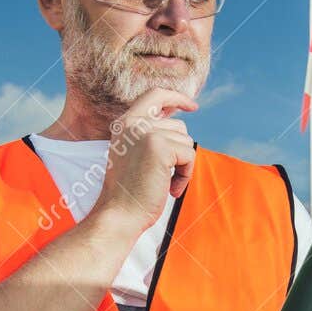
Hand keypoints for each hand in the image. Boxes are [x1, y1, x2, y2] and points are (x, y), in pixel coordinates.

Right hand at [92, 87, 198, 231]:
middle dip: (179, 152)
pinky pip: (190, 155)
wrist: (119, 215)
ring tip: (162, 183)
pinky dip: (185, 175)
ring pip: (186, 141)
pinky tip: (169, 188)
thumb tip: (180, 122)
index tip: (192, 106)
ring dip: (182, 166)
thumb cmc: (130, 192)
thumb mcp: (135, 155)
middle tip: (163, 177)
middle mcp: (133, 122)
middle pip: (178, 126)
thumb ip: (150, 135)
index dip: (177, 97)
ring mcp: (145, 132)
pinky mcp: (159, 146)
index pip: (155, 95)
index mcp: (124, 123)